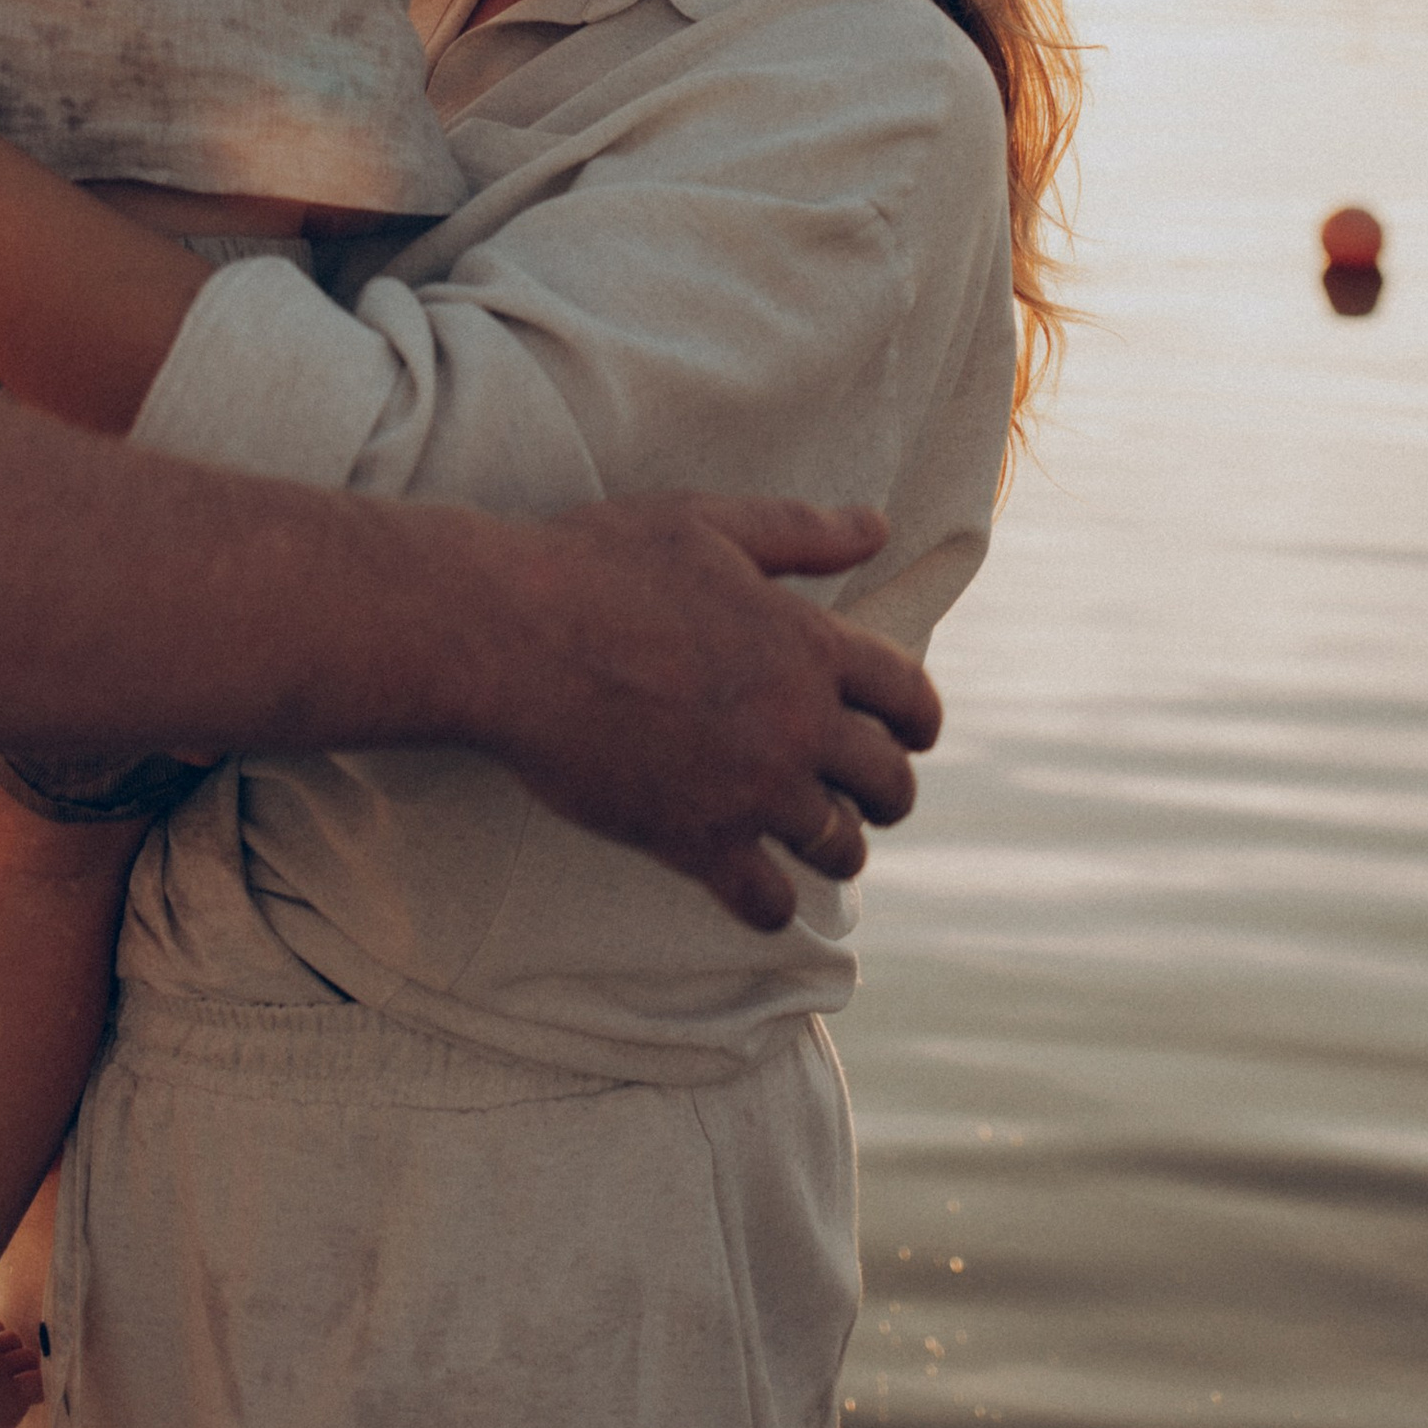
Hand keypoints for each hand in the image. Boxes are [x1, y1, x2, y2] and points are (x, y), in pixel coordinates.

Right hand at [482, 494, 940, 931]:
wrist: (508, 635)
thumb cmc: (600, 564)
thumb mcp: (708, 523)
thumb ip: (802, 531)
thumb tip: (878, 525)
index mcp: (807, 645)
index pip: (910, 697)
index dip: (919, 719)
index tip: (911, 733)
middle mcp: (796, 724)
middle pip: (889, 783)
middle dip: (887, 791)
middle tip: (867, 794)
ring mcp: (749, 791)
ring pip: (836, 846)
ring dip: (835, 846)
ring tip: (816, 841)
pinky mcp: (693, 841)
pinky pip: (764, 900)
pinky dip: (772, 904)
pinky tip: (761, 893)